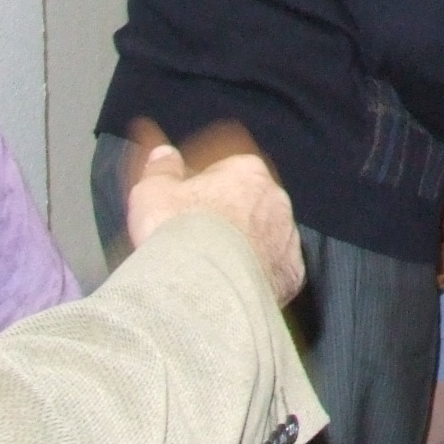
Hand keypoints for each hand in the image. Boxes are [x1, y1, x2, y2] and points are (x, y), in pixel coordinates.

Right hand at [123, 123, 304, 306]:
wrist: (204, 288)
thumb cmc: (179, 236)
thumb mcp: (153, 192)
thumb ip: (162, 169)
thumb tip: (164, 155)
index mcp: (247, 172)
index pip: (227, 173)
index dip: (203, 192)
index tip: (186, 209)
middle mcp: (276, 200)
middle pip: (249, 205)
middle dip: (228, 219)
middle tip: (196, 242)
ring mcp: (287, 237)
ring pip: (265, 238)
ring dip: (244, 249)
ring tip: (212, 271)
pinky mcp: (291, 274)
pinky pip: (274, 271)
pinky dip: (256, 278)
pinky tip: (232, 288)